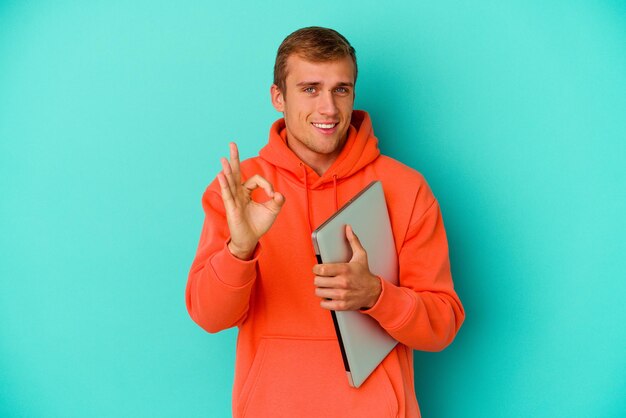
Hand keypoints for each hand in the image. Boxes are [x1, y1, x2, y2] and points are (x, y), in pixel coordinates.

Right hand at [217, 142, 284, 259]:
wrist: (251, 239)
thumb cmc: (258, 225)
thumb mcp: (272, 210)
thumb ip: (277, 201)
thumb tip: (278, 194)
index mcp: (248, 191)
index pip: (256, 180)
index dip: (266, 184)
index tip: (273, 195)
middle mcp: (239, 193)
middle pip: (236, 172)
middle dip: (235, 158)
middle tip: (232, 144)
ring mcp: (234, 199)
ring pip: (231, 181)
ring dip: (228, 169)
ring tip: (224, 158)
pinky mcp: (231, 207)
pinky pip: (228, 193)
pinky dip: (225, 184)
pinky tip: (221, 174)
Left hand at [313, 225, 381, 310]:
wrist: (374, 292)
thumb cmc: (365, 274)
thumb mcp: (360, 256)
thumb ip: (353, 241)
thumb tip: (348, 228)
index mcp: (344, 269)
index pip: (321, 269)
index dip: (316, 268)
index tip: (317, 269)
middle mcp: (342, 282)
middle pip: (317, 281)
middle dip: (318, 278)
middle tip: (322, 277)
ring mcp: (342, 295)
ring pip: (319, 292)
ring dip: (320, 289)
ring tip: (325, 286)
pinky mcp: (342, 305)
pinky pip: (324, 304)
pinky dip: (324, 300)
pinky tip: (329, 295)